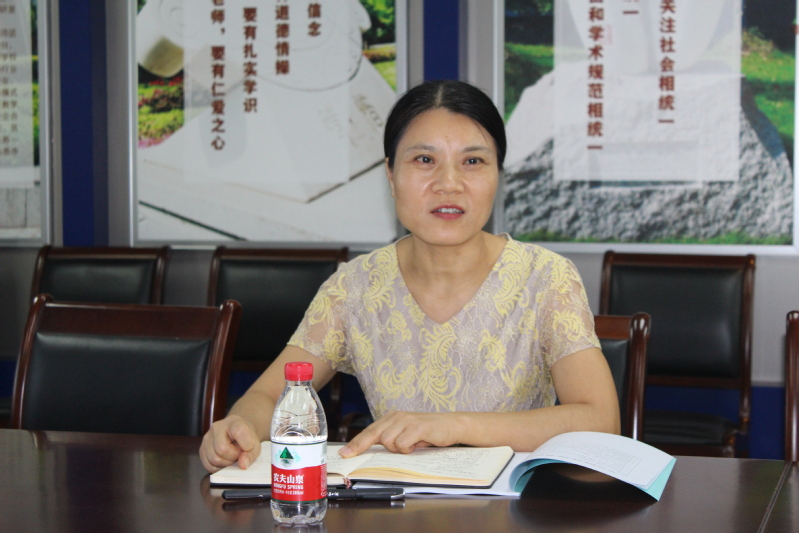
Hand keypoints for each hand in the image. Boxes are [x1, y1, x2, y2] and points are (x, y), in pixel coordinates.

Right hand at [199, 415, 261, 472]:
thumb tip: (242, 465)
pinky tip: (224, 461)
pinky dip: (218, 468)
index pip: (239, 432)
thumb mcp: (254, 445)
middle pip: (222, 449)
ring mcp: (207, 438)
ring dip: (225, 464)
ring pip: (213, 458)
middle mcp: (217, 427)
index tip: (249, 448)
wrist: (237, 432)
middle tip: (238, 454)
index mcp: (233, 422)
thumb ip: (250, 455)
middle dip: (233, 457)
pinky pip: (208, 465)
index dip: (246, 445)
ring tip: (232, 457)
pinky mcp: (202, 448)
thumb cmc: (246, 439)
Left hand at [339, 411, 462, 457]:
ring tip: (412, 445)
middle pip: (374, 436)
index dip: (356, 443)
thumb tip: (369, 451)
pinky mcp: (418, 427)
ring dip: (399, 449)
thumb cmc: (427, 433)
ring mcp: (407, 420)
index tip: (344, 454)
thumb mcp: (406, 435)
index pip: (369, 431)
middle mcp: (397, 417)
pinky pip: (403, 443)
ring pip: (388, 441)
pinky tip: (418, 444)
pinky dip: (408, 448)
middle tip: (357, 456)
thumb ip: (390, 439)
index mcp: (391, 418)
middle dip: (366, 447)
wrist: (452, 426)